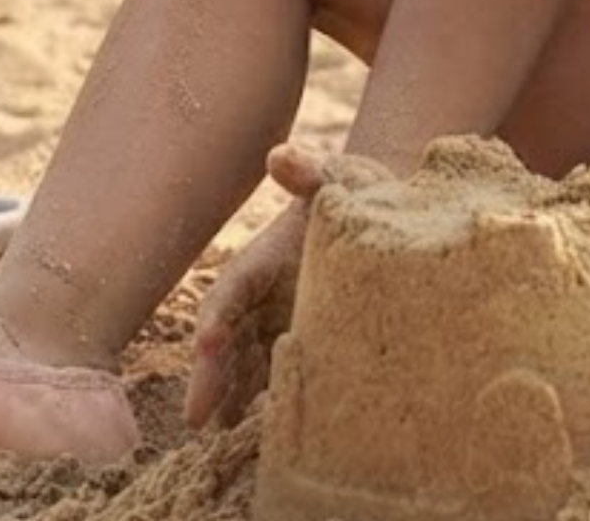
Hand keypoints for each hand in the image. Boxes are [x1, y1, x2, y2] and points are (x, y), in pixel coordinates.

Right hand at [184, 144, 389, 428]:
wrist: (392, 214)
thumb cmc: (359, 192)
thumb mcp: (338, 177)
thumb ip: (310, 171)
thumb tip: (279, 154)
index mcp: (262, 260)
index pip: (230, 291)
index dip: (217, 317)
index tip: (208, 343)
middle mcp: (261, 298)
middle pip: (226, 340)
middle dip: (210, 375)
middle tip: (197, 416)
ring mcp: (276, 325)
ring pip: (242, 366)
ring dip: (228, 398)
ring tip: (219, 434)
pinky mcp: (299, 346)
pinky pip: (272, 378)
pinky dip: (260, 403)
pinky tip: (255, 433)